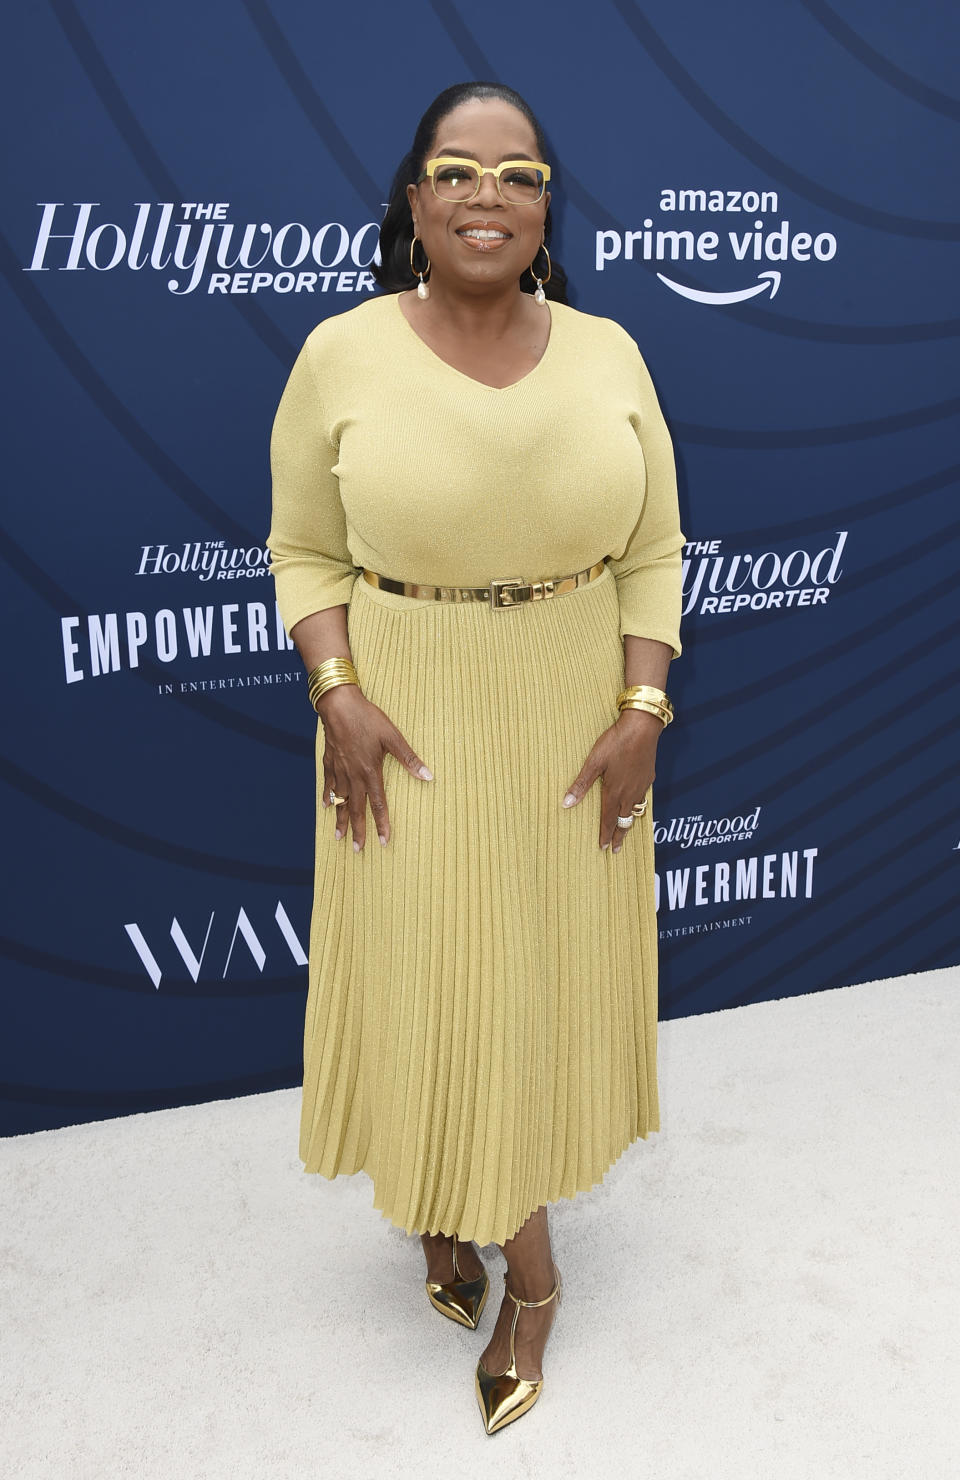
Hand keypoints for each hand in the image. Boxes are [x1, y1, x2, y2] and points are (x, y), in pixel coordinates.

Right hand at [316, 685, 433, 849]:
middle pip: (356, 808)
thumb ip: (409, 758)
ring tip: (339, 837)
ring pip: (340, 801)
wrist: (338, 704)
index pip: (378, 804)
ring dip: (340, 819)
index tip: (383, 841)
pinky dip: (328, 797)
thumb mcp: (392, 736)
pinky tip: (326, 807)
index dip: (382, 824)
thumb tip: (428, 776)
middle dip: (358, 831)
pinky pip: (328, 784)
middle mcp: (353, 775)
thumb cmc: (367, 718)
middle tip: (358, 850)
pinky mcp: (329, 761)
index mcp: (370, 771)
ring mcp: (339, 769)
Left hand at [562, 709, 661, 851]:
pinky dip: (637, 809)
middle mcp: (629, 793)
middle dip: (619, 836)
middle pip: (624, 821)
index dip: (605, 834)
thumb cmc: (616, 742)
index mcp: (614, 792)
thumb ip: (581, 785)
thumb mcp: (594, 762)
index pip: (608, 819)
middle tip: (616, 850)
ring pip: (634, 812)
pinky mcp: (648, 777)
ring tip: (625, 832)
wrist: (642, 727)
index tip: (603, 847)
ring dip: (629, 824)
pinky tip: (635, 805)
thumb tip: (565, 804)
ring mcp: (641, 786)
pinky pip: (642, 799)